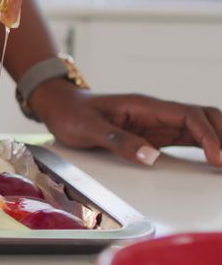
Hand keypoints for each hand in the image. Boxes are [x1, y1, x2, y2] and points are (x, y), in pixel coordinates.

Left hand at [31, 80, 221, 166]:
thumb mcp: (87, 128)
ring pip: (198, 127)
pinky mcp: (153, 133)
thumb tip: (150, 156)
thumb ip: (117, 140)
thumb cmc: (71, 113)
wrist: (59, 105)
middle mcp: (155, 112)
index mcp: (143, 106)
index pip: (187, 115)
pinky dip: (205, 146)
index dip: (208, 135)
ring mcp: (156, 122)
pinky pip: (187, 137)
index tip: (218, 157)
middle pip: (202, 117)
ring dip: (218, 141)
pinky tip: (215, 159)